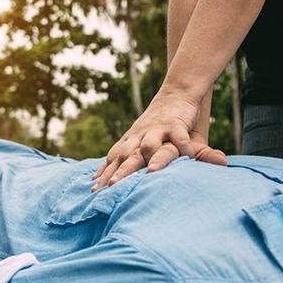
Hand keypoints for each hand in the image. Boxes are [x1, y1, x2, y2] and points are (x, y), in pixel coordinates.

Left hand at [92, 126, 226, 190]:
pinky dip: (183, 148)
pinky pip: (179, 138)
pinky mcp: (176, 125)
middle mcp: (140, 136)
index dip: (104, 173)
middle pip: (126, 155)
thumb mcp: (138, 137)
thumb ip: (124, 156)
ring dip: (148, 158)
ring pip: (149, 145)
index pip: (113, 158)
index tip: (95, 189)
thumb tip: (99, 176)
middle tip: (112, 186)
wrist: (175, 93)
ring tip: (150, 174)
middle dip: (119, 171)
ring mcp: (157, 130)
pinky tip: (187, 158)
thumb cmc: (156, 122)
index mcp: (130, 140)